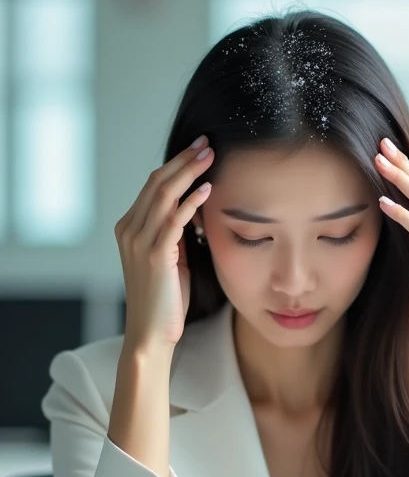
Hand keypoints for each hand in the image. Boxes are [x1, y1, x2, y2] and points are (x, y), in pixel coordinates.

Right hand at [114, 137, 213, 351]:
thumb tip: (195, 206)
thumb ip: (175, 232)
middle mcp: (129, 230)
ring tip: (211, 157)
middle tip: (207, 143)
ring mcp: (139, 242)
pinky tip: (208, 189)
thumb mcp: (170, 257)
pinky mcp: (155, 256)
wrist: (152, 333)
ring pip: (164, 195)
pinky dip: (191, 201)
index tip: (199, 149)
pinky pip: (174, 220)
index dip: (176, 164)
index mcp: (129, 227)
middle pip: (156, 182)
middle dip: (183, 160)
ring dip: (189, 172)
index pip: (152, 185)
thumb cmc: (165, 298)